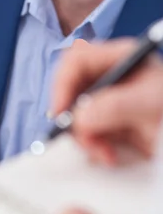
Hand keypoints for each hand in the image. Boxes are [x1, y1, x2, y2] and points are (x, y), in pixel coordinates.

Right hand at [52, 39, 162, 164]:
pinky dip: (94, 147)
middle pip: (71, 92)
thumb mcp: (151, 103)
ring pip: (76, 118)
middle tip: (84, 139)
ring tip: (105, 152)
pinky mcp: (111, 126)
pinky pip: (87, 135)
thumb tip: (81, 116)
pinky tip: (109, 154)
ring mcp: (109, 103)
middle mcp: (111, 79)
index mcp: (121, 59)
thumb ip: (116, 106)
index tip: (61, 112)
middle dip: (74, 119)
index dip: (63, 84)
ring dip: (85, 139)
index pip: (76, 62)